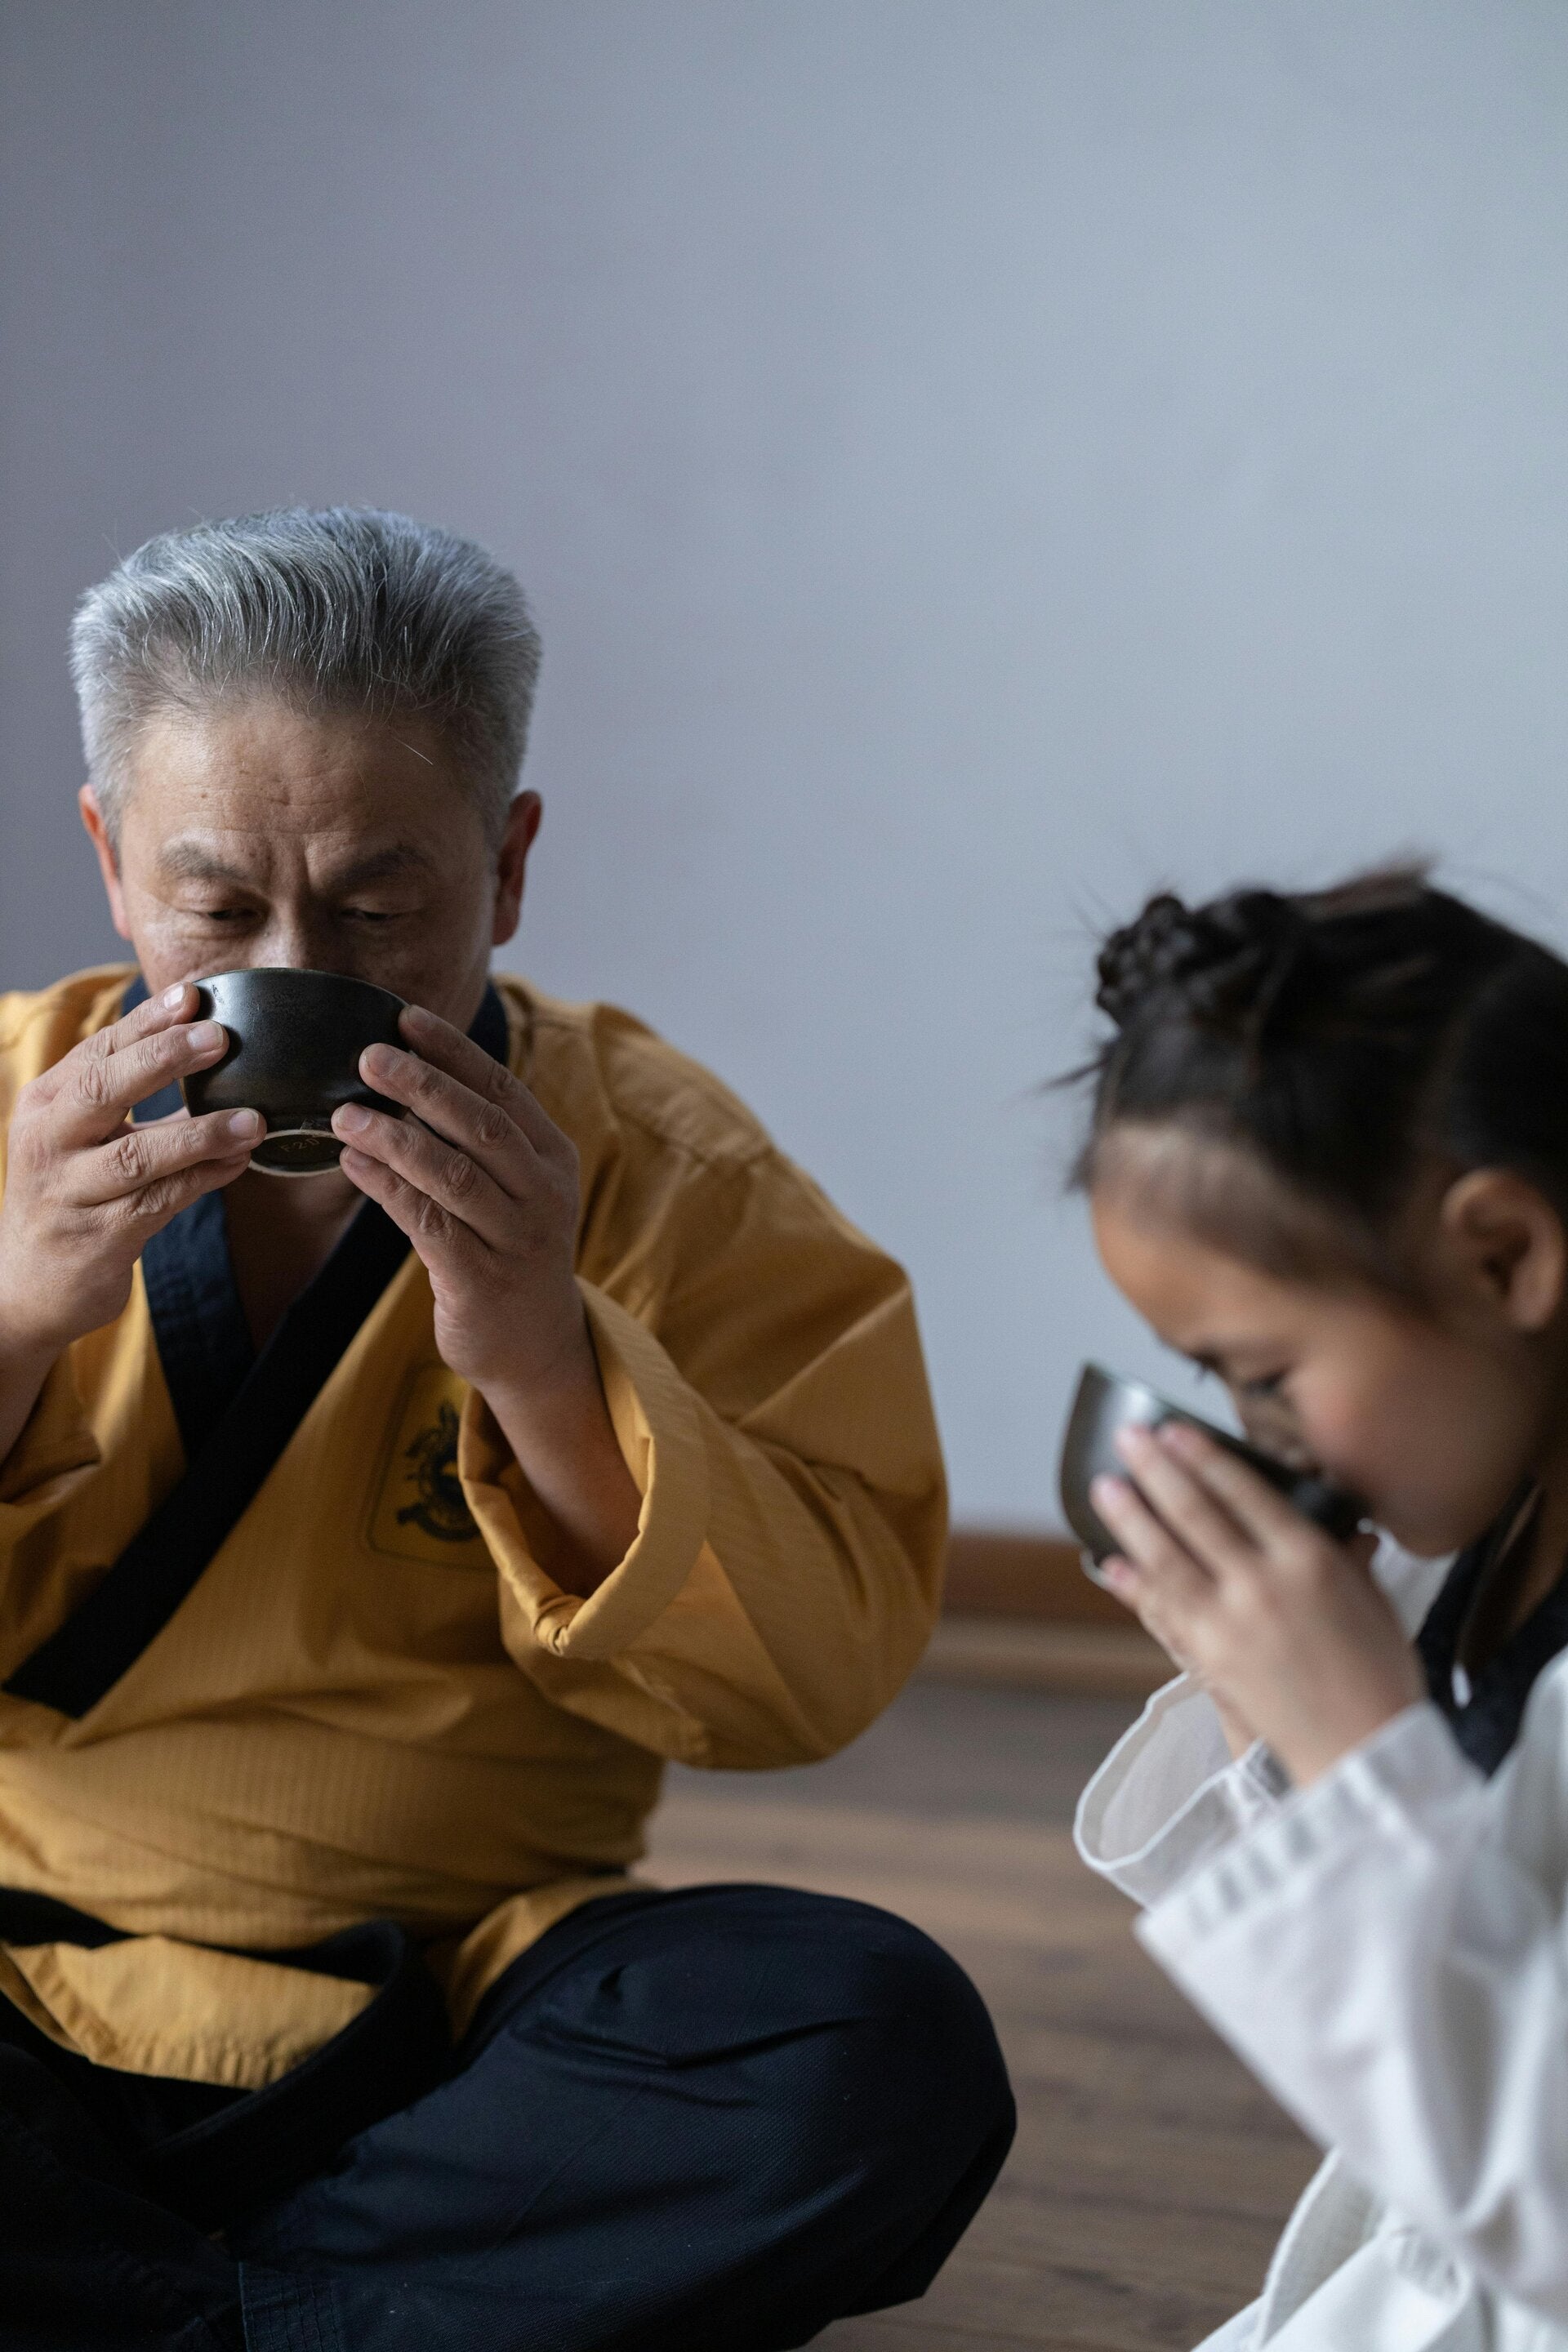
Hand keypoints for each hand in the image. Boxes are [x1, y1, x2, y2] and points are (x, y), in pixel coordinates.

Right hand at [0, 983, 257, 1365]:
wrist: (27, 1285)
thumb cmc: (69, 1194)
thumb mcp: (80, 1137)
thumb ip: (128, 1096)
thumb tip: (208, 1048)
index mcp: (45, 1105)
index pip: (97, 1051)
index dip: (146, 1023)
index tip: (193, 996)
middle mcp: (48, 1143)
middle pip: (104, 1090)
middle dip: (163, 1058)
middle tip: (220, 1037)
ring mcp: (69, 1193)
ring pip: (138, 1156)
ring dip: (201, 1134)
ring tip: (253, 1119)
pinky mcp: (97, 1238)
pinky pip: (159, 1203)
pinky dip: (203, 1180)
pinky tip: (238, 1164)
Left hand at [332, 1003, 586, 1394]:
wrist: (537, 1347)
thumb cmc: (510, 1251)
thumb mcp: (516, 1189)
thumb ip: (479, 1140)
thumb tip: (406, 1073)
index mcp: (554, 1159)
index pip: (504, 1090)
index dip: (454, 1051)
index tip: (405, 1017)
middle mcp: (544, 1194)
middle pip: (481, 1125)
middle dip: (422, 1084)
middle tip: (368, 1056)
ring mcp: (517, 1240)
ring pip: (451, 1174)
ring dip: (393, 1137)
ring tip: (342, 1114)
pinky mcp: (482, 1281)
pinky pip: (427, 1224)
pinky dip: (387, 1188)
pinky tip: (353, 1163)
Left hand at [1091, 1422, 1423, 1784]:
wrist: (1363, 1754)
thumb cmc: (1382, 1677)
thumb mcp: (1375, 1602)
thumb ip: (1349, 1558)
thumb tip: (1348, 1526)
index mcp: (1309, 1561)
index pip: (1245, 1494)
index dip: (1205, 1458)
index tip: (1175, 1431)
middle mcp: (1263, 1585)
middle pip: (1195, 1515)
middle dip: (1156, 1470)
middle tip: (1127, 1437)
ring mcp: (1229, 1625)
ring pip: (1166, 1558)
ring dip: (1130, 1519)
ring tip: (1104, 1487)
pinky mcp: (1209, 1662)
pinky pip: (1161, 1614)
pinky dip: (1132, 1586)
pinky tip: (1109, 1564)